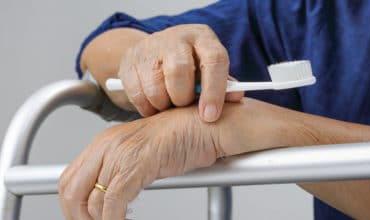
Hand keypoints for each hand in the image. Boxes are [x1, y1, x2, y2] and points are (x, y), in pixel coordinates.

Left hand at [58, 98, 291, 219]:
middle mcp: (108, 144)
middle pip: (71, 190)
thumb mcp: (142, 154)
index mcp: (105, 141)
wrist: (208, 127)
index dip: (72, 205)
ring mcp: (122, 153)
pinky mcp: (138, 164)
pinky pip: (113, 203)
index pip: (70, 178)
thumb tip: (106, 197)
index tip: (83, 218)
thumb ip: (121, 171)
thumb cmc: (183, 140)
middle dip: (78, 216)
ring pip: (92, 201)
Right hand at [118, 24, 243, 121]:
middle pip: (179, 71)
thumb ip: (224, 85)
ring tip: (169, 105)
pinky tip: (154, 104)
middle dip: (182, 98)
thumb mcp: (210, 71)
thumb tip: (237, 96)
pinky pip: (137, 93)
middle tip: (183, 106)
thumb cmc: (192, 66)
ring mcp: (150, 47)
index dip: (214, 91)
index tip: (210, 116)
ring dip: (163, 105)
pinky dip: (147, 107)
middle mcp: (177, 38)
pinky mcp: (129, 60)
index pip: (214, 60)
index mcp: (203, 38)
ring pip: (155, 86)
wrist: (156, 53)